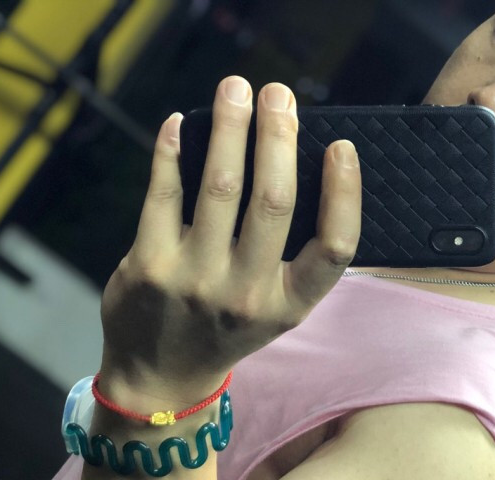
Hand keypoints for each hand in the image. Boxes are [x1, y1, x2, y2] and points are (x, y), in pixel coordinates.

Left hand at [98, 76, 361, 402]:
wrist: (162, 374)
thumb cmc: (227, 330)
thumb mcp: (273, 310)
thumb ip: (290, 257)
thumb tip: (295, 170)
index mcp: (289, 305)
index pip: (335, 248)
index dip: (345, 193)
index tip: (341, 148)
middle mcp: (246, 295)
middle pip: (274, 202)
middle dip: (279, 137)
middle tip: (280, 94)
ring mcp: (195, 280)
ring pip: (221, 186)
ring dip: (231, 127)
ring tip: (237, 89)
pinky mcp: (149, 266)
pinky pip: (164, 193)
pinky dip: (172, 150)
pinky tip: (180, 123)